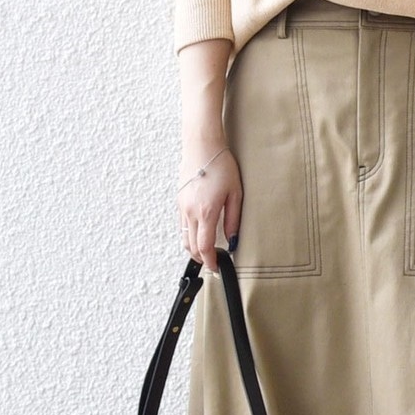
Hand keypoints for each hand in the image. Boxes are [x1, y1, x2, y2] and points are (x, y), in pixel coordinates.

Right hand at [178, 147, 242, 271]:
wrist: (202, 146)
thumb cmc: (221, 165)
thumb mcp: (235, 193)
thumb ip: (233, 220)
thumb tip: (233, 240)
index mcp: (206, 212)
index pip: (204, 247)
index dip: (210, 262)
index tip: (215, 268)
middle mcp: (190, 212)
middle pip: (191, 246)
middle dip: (201, 258)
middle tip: (213, 261)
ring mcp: (182, 206)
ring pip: (183, 237)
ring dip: (193, 248)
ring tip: (206, 250)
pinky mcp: (179, 201)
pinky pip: (181, 225)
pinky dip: (188, 234)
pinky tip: (199, 232)